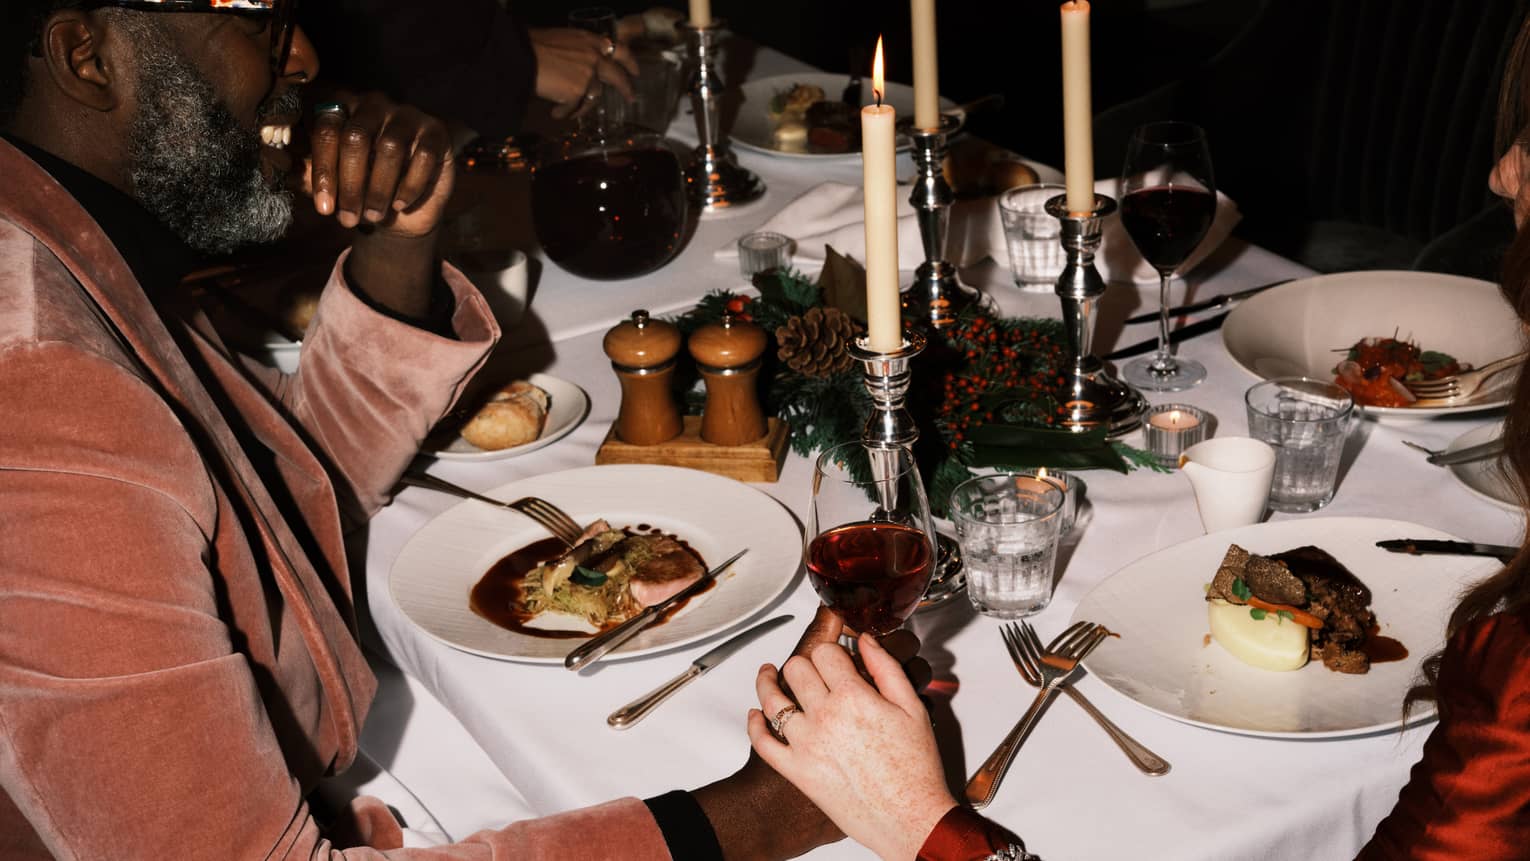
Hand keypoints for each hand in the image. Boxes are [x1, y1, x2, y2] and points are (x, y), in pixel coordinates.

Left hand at [303, 92, 454, 237]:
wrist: (401, 208)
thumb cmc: (359, 189)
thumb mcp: (329, 185)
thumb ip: (306, 173)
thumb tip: (280, 168)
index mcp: (341, 107)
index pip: (326, 130)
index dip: (324, 171)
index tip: (324, 209)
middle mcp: (373, 103)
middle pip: (356, 137)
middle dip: (350, 184)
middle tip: (348, 219)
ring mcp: (406, 114)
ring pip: (390, 147)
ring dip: (379, 189)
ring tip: (373, 215)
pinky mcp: (435, 130)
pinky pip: (423, 156)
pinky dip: (411, 185)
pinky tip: (400, 205)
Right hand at [529, 27, 639, 117]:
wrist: (520, 55)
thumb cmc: (534, 46)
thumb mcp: (563, 40)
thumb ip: (578, 51)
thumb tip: (580, 65)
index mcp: (590, 41)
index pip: (619, 49)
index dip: (629, 61)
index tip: (635, 71)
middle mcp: (593, 57)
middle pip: (617, 76)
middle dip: (626, 88)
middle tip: (631, 98)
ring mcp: (588, 75)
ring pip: (594, 96)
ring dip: (581, 106)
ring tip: (567, 111)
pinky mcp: (578, 92)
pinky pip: (575, 107)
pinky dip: (564, 112)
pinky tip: (554, 112)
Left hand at [690, 608, 930, 858]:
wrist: (910, 820)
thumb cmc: (915, 770)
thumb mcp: (912, 709)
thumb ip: (886, 668)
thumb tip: (865, 641)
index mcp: (854, 697)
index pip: (825, 652)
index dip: (830, 648)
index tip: (834, 653)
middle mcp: (825, 717)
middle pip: (796, 669)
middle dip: (804, 663)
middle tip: (811, 668)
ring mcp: (806, 744)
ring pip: (772, 699)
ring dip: (767, 682)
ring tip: (768, 675)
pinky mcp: (796, 771)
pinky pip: (763, 742)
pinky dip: (754, 724)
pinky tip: (757, 714)